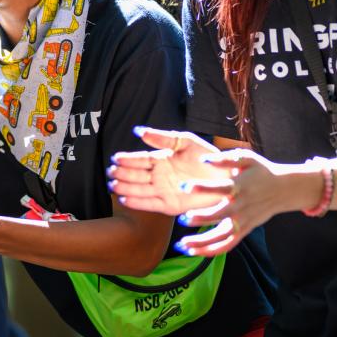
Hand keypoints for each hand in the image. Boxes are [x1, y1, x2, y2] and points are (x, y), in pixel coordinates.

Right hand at [108, 127, 235, 215]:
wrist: (226, 177)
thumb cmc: (207, 157)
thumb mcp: (185, 142)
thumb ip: (163, 138)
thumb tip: (139, 131)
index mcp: (162, 159)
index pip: (141, 159)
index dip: (127, 159)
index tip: (115, 158)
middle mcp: (160, 176)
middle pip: (137, 175)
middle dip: (123, 174)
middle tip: (110, 173)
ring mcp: (164, 191)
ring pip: (140, 189)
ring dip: (126, 188)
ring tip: (113, 186)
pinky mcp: (170, 205)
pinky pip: (150, 204)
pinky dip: (137, 203)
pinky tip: (125, 199)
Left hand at [176, 149, 318, 256]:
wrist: (284, 190)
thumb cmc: (261, 172)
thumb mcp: (247, 159)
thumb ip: (225, 159)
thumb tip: (204, 159)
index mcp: (239, 187)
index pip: (220, 188)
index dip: (202, 187)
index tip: (184, 186)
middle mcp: (240, 206)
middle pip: (219, 215)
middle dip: (200, 218)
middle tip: (182, 219)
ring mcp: (243, 221)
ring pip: (221, 236)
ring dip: (201, 242)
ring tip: (181, 244)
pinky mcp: (244, 230)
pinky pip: (227, 245)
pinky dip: (211, 251)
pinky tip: (194, 252)